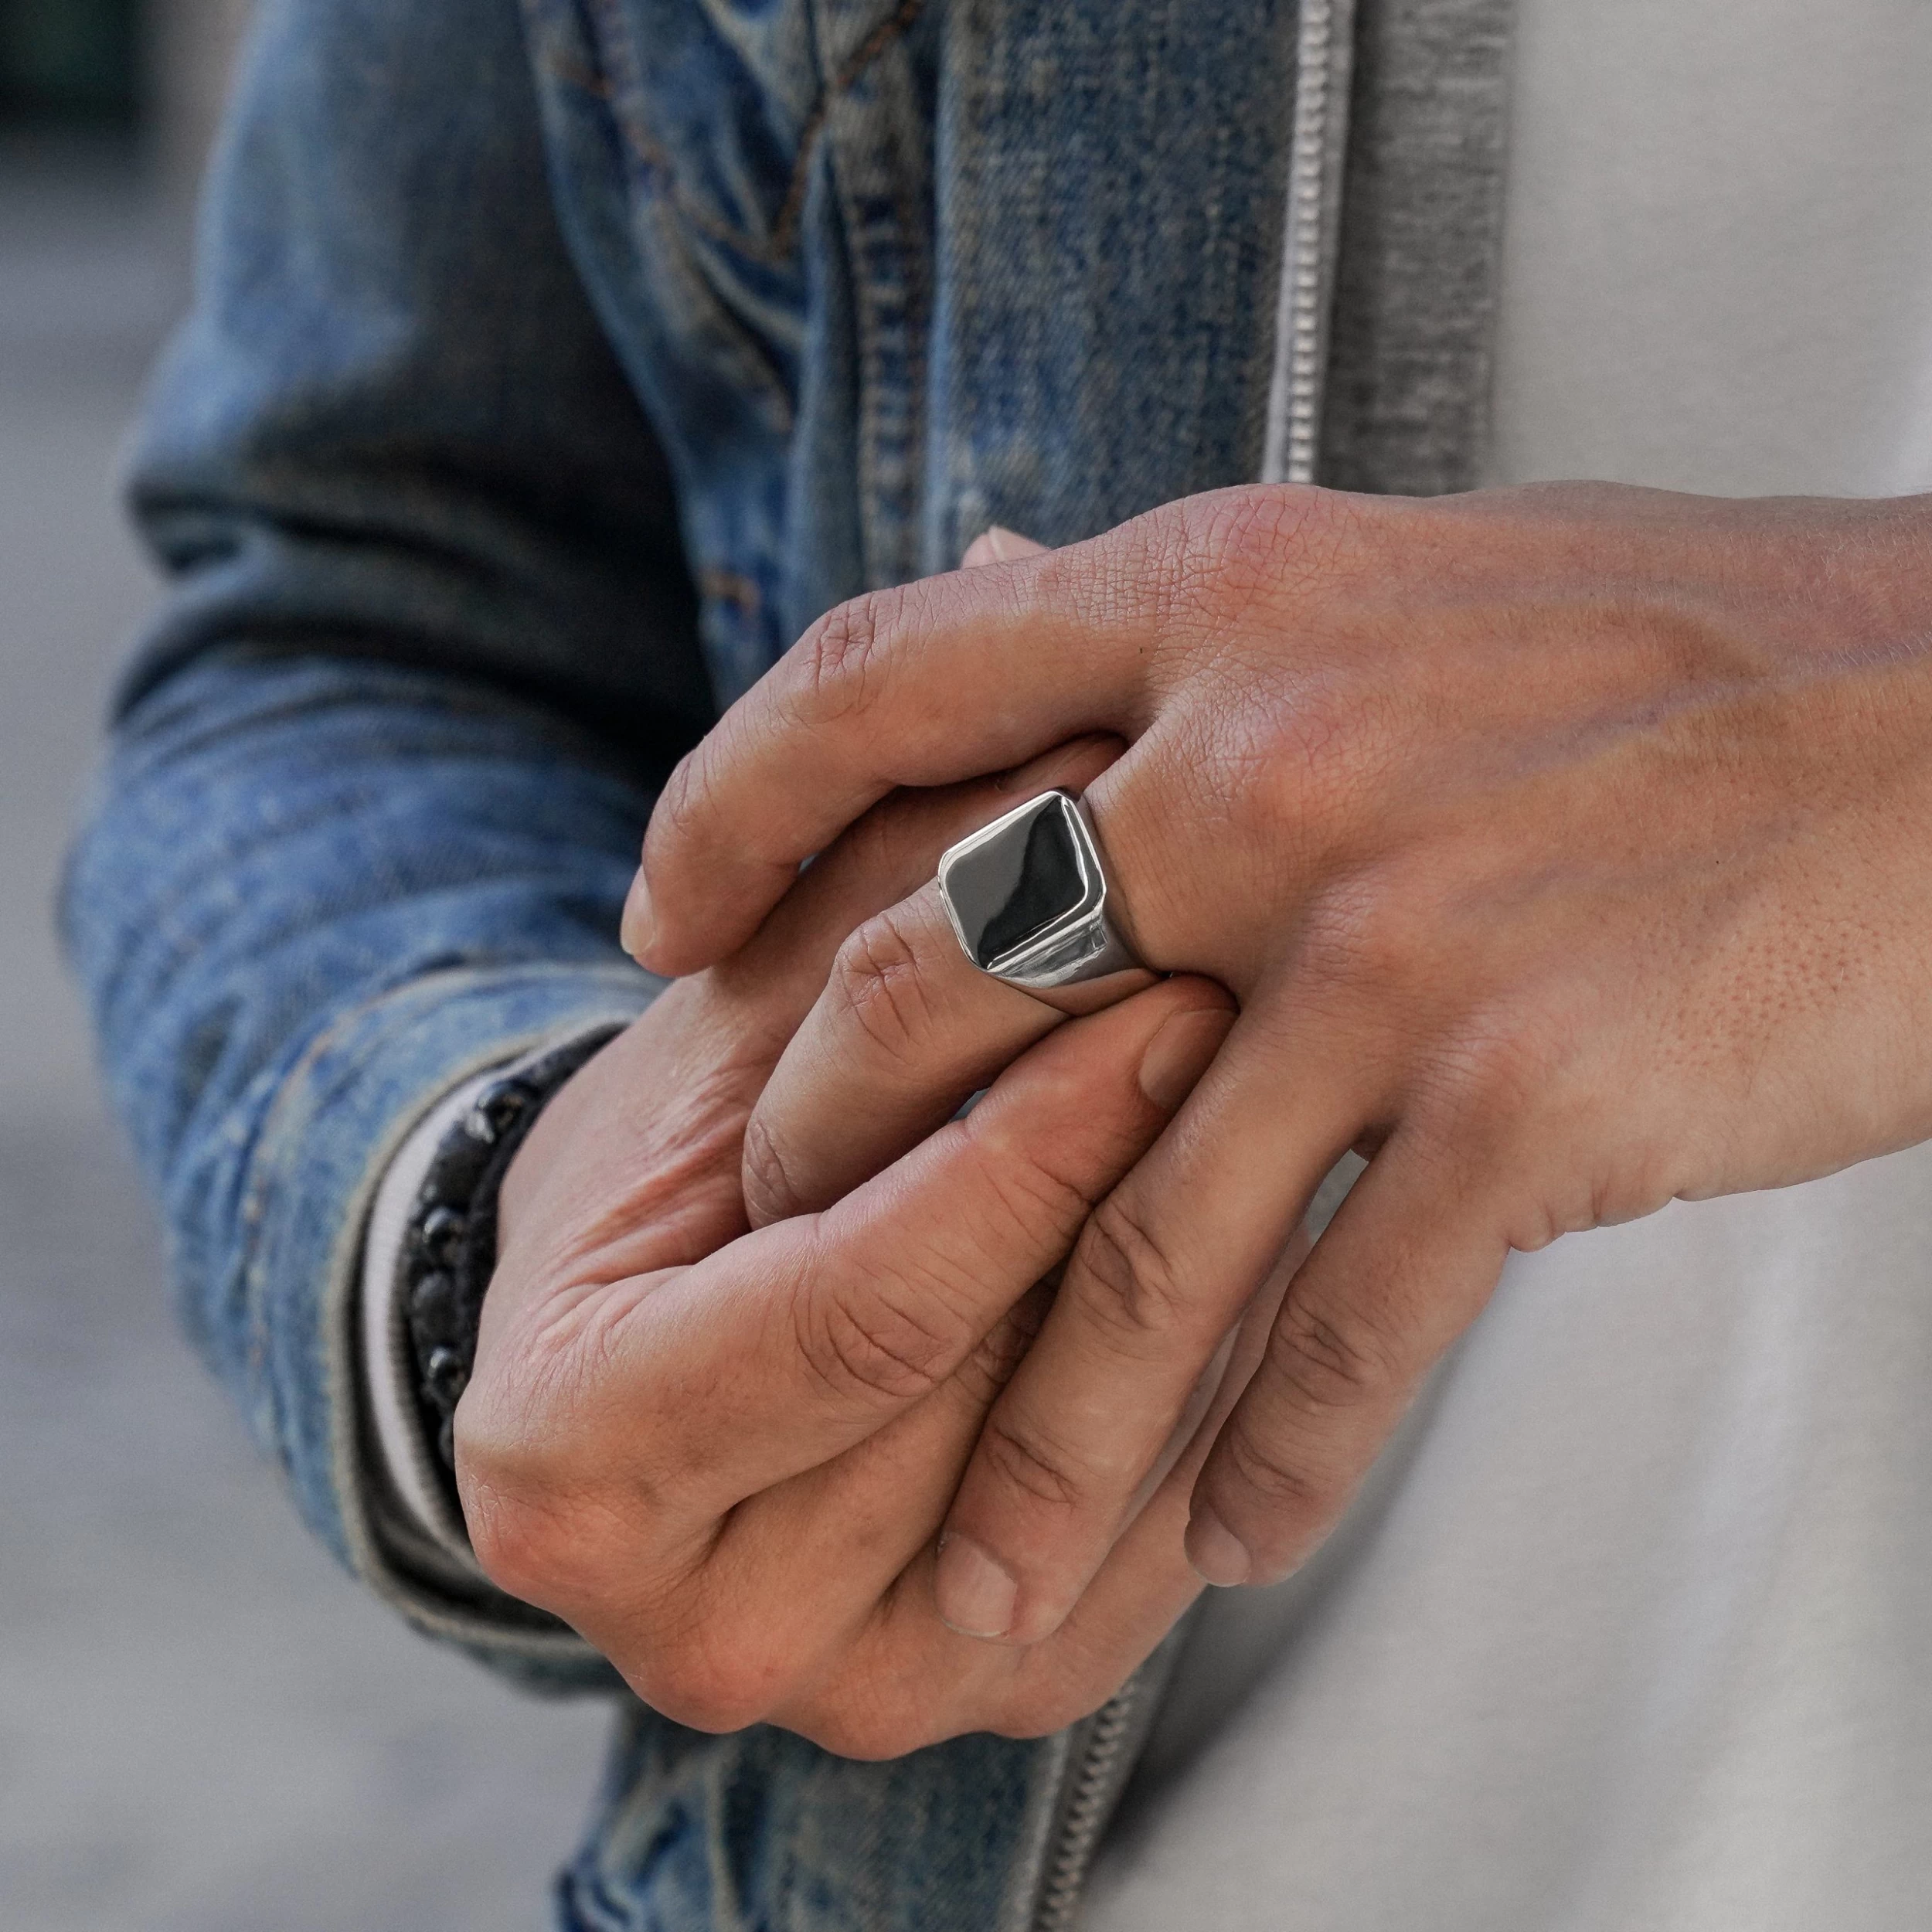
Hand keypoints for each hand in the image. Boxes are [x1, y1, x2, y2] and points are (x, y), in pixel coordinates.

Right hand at [458, 741, 1250, 1752]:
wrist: (670, 1328)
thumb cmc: (687, 1152)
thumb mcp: (737, 1032)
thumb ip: (873, 940)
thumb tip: (1075, 799)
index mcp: (573, 1457)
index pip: (856, 1308)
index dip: (1021, 1149)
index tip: (1167, 986)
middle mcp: (703, 1629)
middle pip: (984, 1409)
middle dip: (1141, 1206)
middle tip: (1284, 1019)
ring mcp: (865, 1686)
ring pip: (1106, 1478)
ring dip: (1224, 1285)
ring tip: (1317, 1105)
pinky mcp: (999, 1685)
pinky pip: (1166, 1536)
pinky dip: (1241, 1381)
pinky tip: (1305, 1230)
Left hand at [622, 481, 1931, 1637]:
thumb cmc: (1698, 655)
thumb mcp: (1409, 588)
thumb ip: (1214, 652)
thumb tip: (1044, 664)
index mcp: (1224, 595)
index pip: (885, 683)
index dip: (734, 799)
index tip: (663, 913)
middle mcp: (1264, 760)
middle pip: (930, 995)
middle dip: (822, 1156)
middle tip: (784, 1257)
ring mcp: (1380, 937)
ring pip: (1118, 1238)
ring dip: (1038, 1433)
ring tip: (990, 1564)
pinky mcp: (1519, 1096)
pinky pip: (1335, 1328)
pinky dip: (1265, 1455)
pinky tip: (1225, 1533)